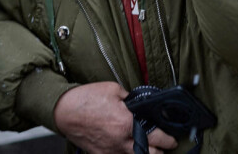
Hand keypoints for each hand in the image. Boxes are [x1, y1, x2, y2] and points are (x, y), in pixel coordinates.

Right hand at [53, 82, 177, 153]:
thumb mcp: (114, 90)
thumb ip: (131, 99)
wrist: (63, 111)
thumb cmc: (87, 99)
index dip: (169, 140)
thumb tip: (141, 104)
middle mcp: (121, 142)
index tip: (173, 139)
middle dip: (161, 152)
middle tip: (165, 146)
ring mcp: (111, 151)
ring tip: (149, 148)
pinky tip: (129, 148)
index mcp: (127, 124)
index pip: (157, 138)